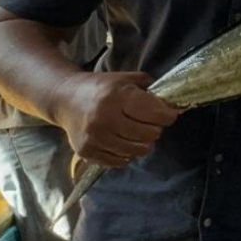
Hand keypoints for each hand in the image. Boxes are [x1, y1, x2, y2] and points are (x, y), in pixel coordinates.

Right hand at [51, 72, 181, 167]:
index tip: (170, 115)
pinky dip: (127, 154)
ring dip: (143, 144)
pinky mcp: (87, 151)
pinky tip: (124, 142)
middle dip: (155, 130)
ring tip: (140, 135)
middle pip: (148, 135)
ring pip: (136, 151)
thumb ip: (150, 89)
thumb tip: (175, 104)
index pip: (155, 114)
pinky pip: (119, 161)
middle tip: (151, 125)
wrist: (65, 99)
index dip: (168, 116)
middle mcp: (105, 118)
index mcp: (118, 97)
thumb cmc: (101, 87)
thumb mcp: (126, 79)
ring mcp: (95, 137)